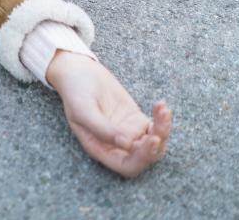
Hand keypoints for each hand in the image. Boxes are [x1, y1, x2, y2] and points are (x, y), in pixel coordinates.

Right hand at [47, 52, 172, 178]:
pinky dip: (161, 119)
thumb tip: (127, 145)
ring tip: (163, 110)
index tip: (152, 140)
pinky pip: (154, 126)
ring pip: (154, 142)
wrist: (78, 72)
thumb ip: (103, 129)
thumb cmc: (75, 92)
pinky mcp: (135, 119)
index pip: (127, 166)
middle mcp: (116, 146)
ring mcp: (128, 133)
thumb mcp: (83, 110)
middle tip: (161, 121)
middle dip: (157, 142)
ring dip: (163, 129)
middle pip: (145, 156)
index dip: (142, 158)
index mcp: (101, 149)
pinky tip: (161, 105)